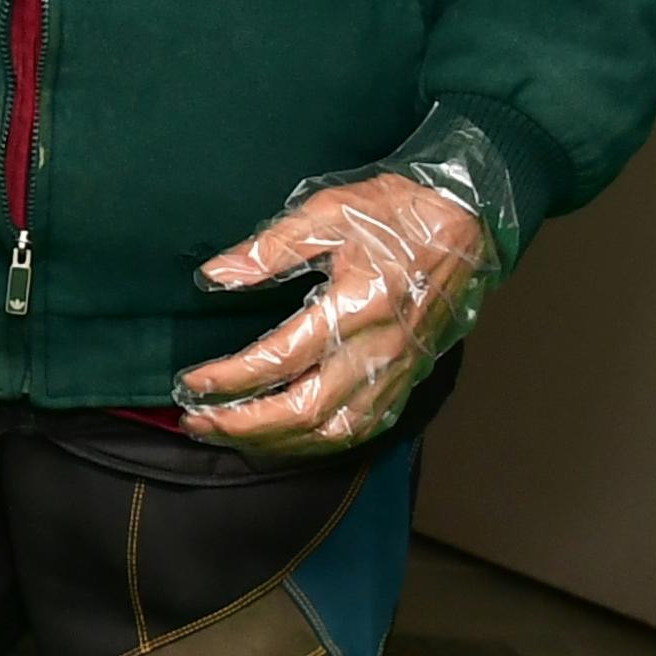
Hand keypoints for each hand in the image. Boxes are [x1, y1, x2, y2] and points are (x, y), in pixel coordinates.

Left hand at [178, 173, 492, 454]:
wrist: (466, 220)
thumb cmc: (394, 212)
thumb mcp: (326, 214)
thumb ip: (269, 249)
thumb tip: (214, 276)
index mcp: (356, 306)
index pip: (280, 359)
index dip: (230, 379)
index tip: (190, 383)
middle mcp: (380, 350)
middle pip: (305, 410)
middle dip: (244, 425)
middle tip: (195, 422)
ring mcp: (398, 370)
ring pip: (334, 432)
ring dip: (276, 442)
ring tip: (227, 435)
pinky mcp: (409, 379)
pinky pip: (363, 429)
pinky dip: (317, 443)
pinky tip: (284, 439)